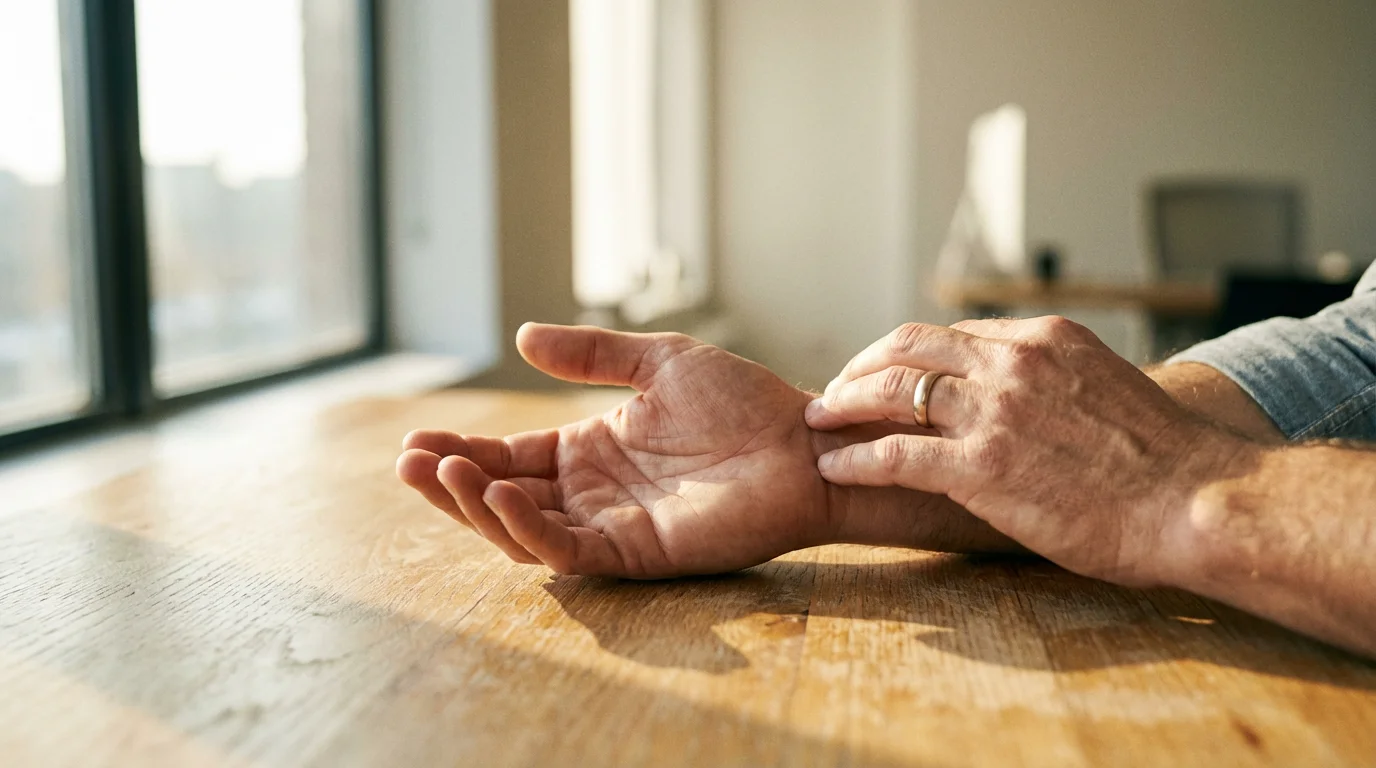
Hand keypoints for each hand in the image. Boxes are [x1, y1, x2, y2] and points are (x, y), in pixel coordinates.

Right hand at [397, 324, 1015, 577]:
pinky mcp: (636, 550)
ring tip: (442, 471)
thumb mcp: (658, 361)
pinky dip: (529, 527)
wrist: (806, 440)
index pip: (510, 455)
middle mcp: (591, 491)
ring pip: (523, 528)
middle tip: (407, 460)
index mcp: (590, 449)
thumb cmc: (744, 401)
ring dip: (477, 504)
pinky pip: (568, 547)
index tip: (415, 436)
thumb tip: (520, 337)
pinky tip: (503, 492)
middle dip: (451, 482)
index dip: (462, 449)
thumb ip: (591, 353)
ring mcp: (610, 523)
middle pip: (502, 495)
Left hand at [805, 317, 1250, 585]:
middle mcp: (1012, 362)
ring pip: (891, 392)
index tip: (885, 373)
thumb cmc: (1164, 461)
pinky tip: (833, 465)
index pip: (952, 334)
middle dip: (863, 365)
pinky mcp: (981, 467)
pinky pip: (894, 454)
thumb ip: (1058, 381)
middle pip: (909, 347)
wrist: (1197, 499)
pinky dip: (854, 457)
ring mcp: (994, 412)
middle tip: (836, 388)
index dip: (908, 353)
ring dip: (843, 403)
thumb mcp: (1107, 388)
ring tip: (817, 420)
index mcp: (1043, 339)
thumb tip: (1034, 398)